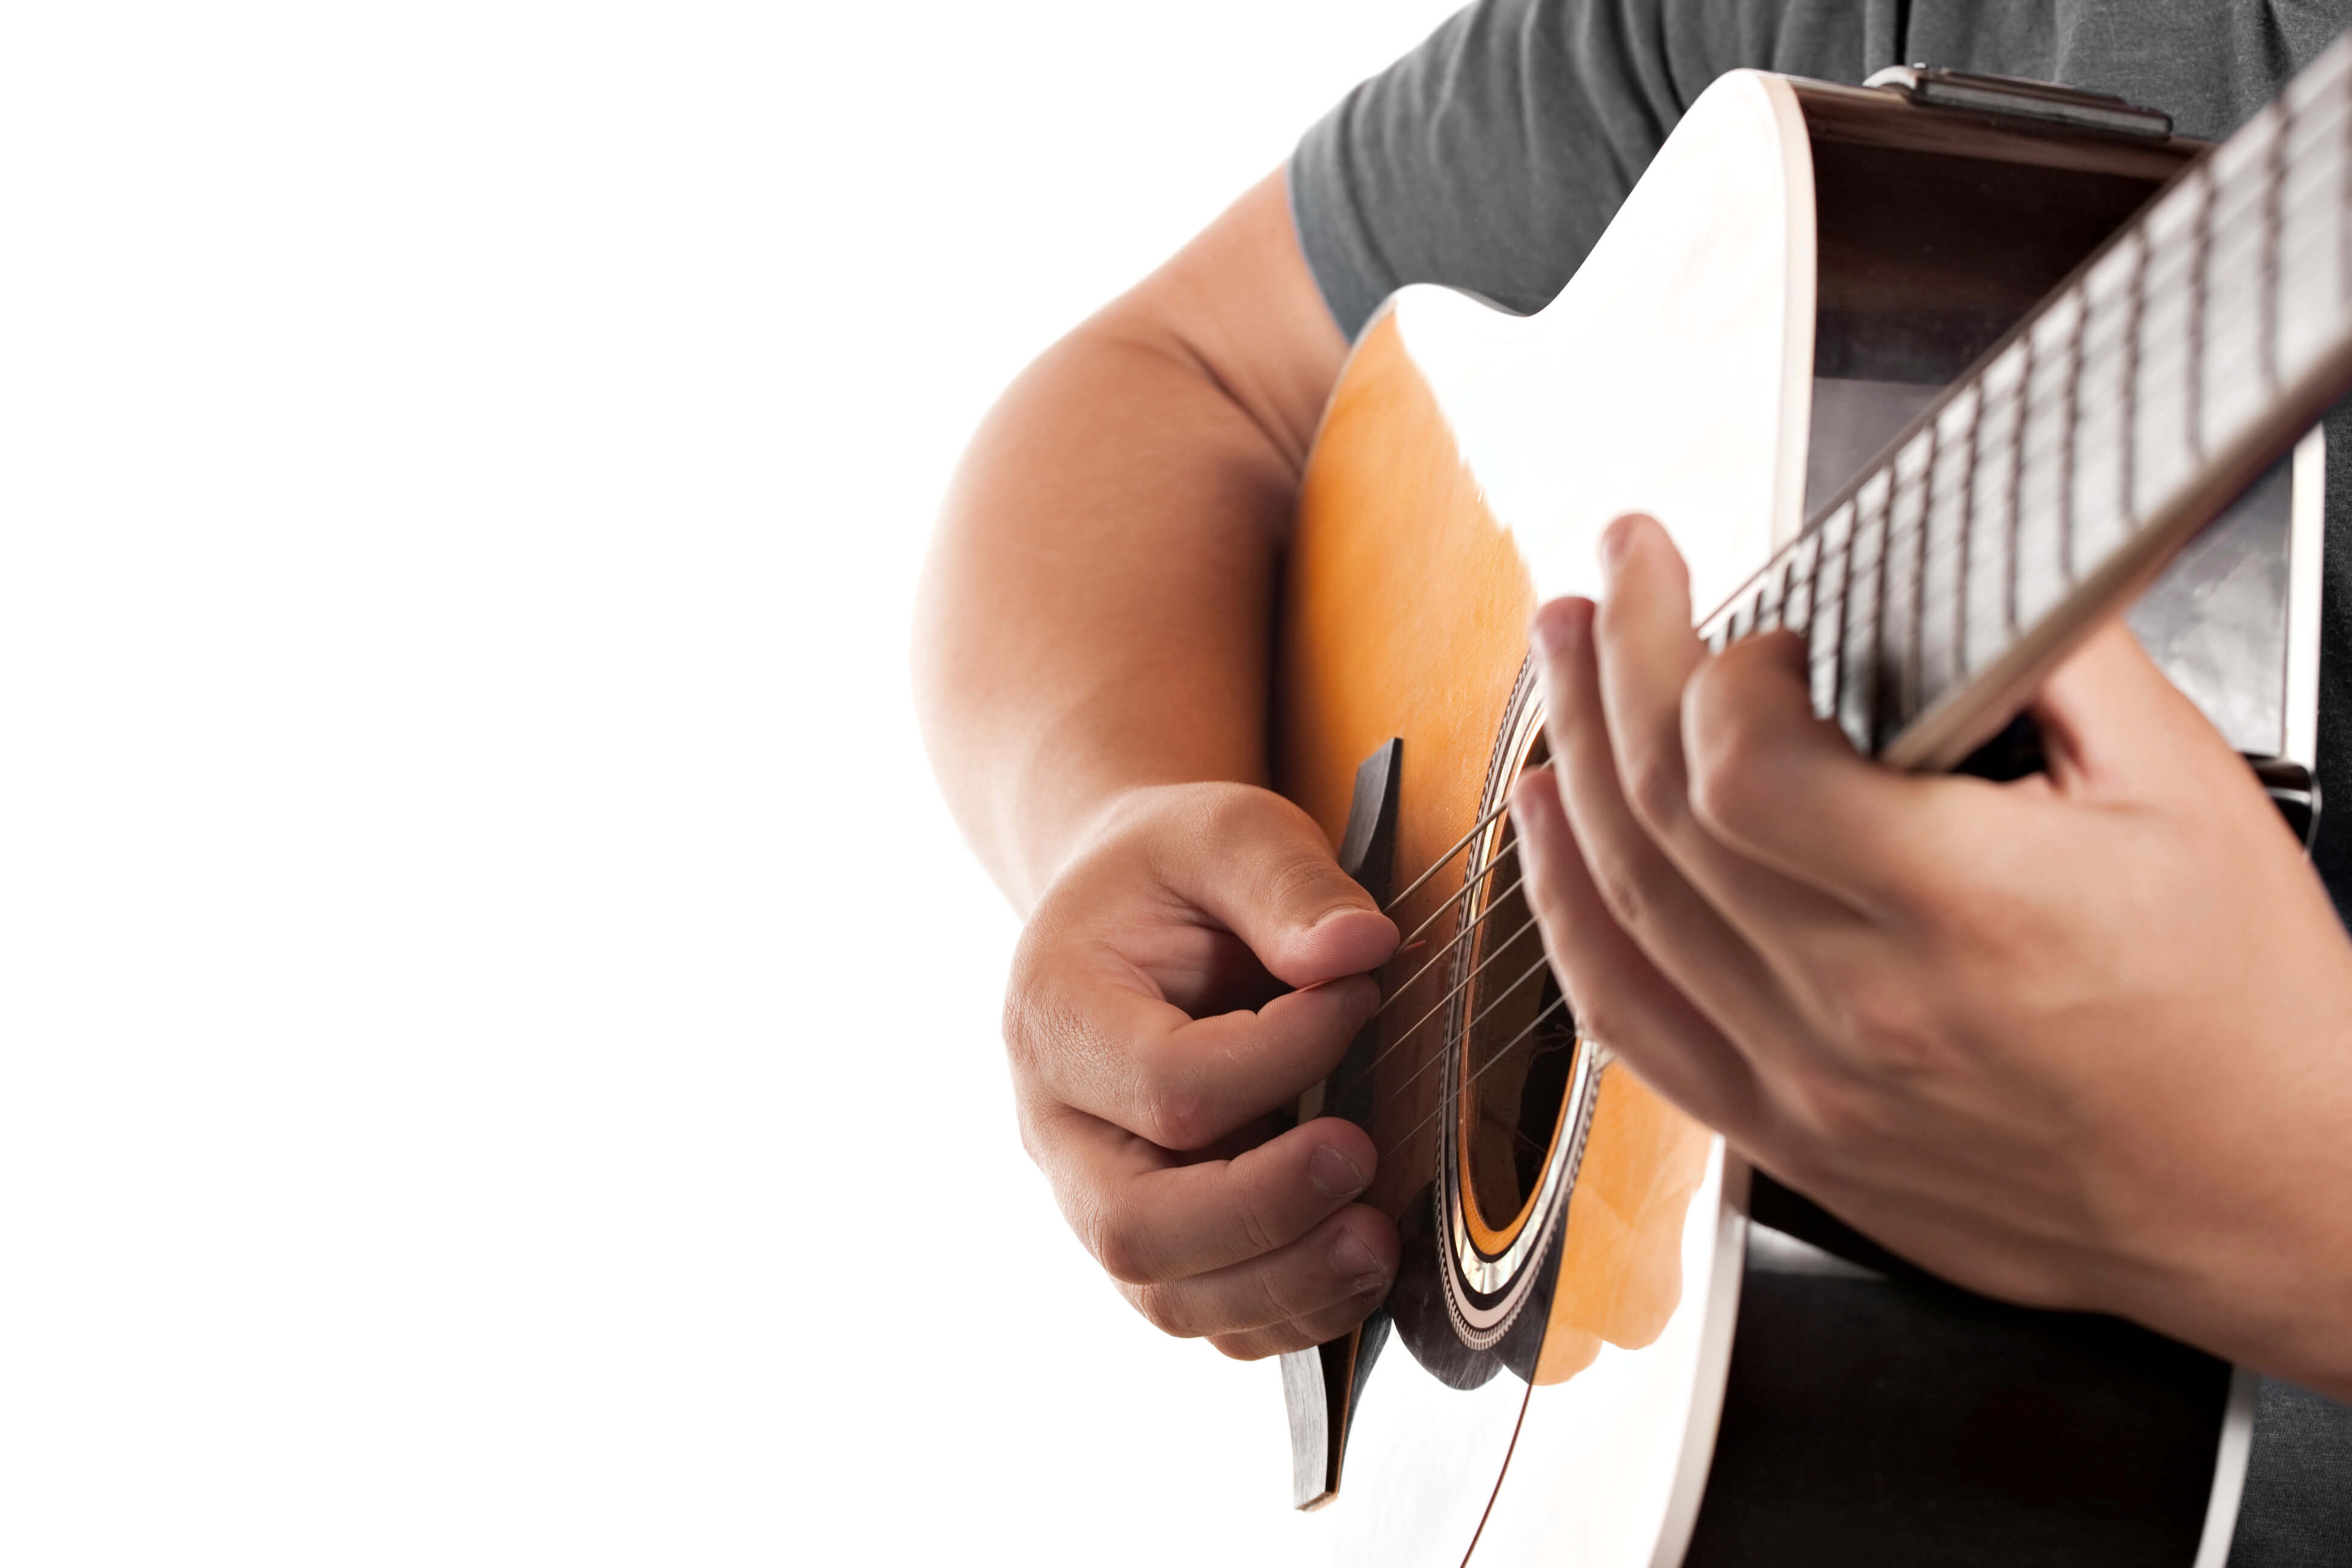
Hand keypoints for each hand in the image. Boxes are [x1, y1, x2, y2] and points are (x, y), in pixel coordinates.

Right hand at [1004, 782, 1401, 1357]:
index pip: (1165, 1083)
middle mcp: (1055, 1126)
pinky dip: (1287, 1314)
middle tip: (1362, 1158)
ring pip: (1167, 1296)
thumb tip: (1359, 951)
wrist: (1130, 910)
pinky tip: (1359, 1266)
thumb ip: (1288, 883)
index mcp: (1056, 1015)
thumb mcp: (1229, 831)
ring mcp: (1093, 1195)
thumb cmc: (1176, 871)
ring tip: (1378, 1239)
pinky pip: (1205, 1318)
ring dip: (1285, 1284)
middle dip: (1263, 1212)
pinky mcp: (1149, 1238)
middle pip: (1135, 1226)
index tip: (1363, 995)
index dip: (1280, 1058)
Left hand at [1510, 513, 2351, 1394]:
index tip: (1754, 624)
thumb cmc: (2252, 1017)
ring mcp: (1809, 1083)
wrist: (2280, 1199)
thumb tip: (1956, 564)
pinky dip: (1565, 920)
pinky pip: (1630, 1025)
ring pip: (1622, 906)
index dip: (1719, 666)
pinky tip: (1545, 835)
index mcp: (1963, 911)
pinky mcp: (1789, 1136)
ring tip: (1557, 663)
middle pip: (1662, 811)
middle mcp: (1862, 1008)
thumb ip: (2057, 659)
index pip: (1745, 765)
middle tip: (1606, 579)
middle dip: (1614, 666)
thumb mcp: (2189, 794)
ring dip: (1568, 764)